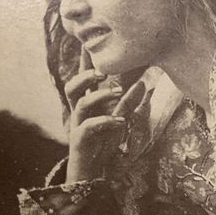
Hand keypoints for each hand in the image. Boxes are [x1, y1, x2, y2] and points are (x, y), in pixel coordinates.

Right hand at [65, 65, 145, 182]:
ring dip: (100, 95)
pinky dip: (105, 121)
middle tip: (103, 72)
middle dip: (85, 76)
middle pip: (72, 86)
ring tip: (119, 92)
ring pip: (81, 103)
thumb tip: (143, 84)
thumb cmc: (104, 142)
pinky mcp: (80, 139)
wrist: (92, 171)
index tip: (87, 44)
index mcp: (86, 103)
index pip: (83, 79)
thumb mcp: (120, 119)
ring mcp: (78, 124)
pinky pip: (88, 126)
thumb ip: (129, 103)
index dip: (84, 62)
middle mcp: (79, 111)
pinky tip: (120, 121)